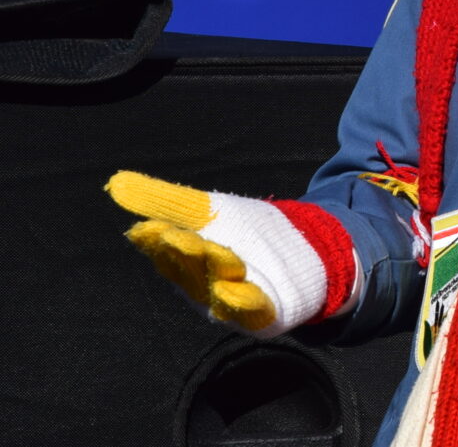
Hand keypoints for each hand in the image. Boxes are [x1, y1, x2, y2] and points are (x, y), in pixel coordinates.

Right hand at [106, 171, 343, 335]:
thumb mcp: (209, 211)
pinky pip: (252, 311)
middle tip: (177, 236)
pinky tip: (237, 289)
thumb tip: (116, 182)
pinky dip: (243, 303)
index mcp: (186, 264)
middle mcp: (203, 287)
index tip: (148, 228)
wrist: (302, 250)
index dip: (157, 242)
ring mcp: (233, 302)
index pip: (167, 251)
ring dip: (215, 271)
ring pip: (219, 289)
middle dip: (185, 253)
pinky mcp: (264, 313)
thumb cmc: (244, 232)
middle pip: (192, 269)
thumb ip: (166, 201)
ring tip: (213, 251)